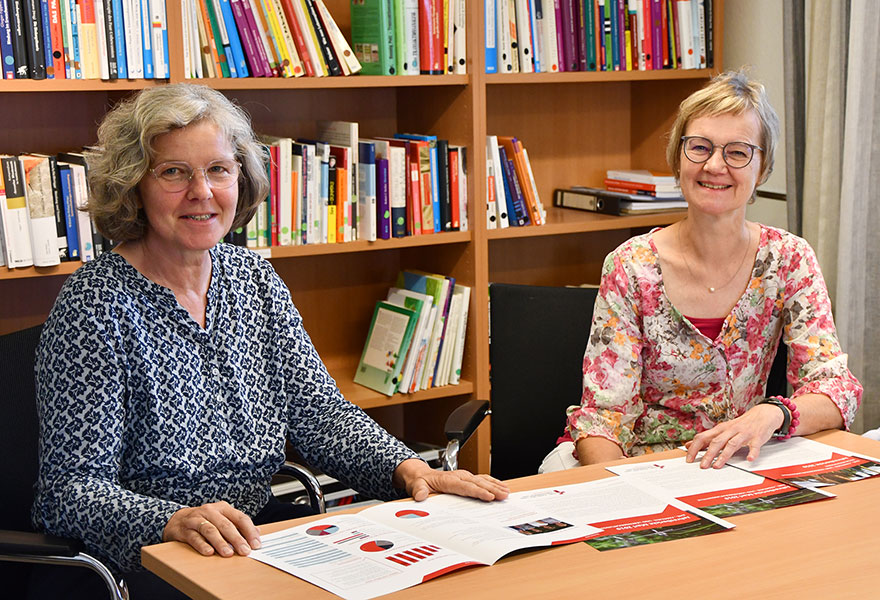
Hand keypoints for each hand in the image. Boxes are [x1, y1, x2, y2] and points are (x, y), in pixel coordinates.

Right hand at [163, 501, 261, 557]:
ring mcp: (197, 519)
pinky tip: (209, 552)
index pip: (240, 518)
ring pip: (210, 530)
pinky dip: (202, 545)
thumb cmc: (205, 520)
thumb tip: (258, 533)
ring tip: (228, 553)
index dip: (250, 531)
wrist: (177, 519)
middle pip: (226, 525)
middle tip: (245, 551)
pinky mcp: (185, 530)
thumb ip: (238, 526)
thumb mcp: (222, 519)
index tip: (256, 544)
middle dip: (237, 539)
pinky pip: (194, 537)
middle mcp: (210, 511)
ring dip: (220, 542)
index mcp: (223, 508)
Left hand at [394, 458, 508, 501]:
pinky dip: (493, 482)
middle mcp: (458, 476)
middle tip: (504, 495)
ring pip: (482, 479)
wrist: (420, 475)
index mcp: (448, 480)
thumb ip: (419, 490)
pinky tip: (501, 486)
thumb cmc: (421, 481)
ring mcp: (464, 476)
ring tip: (506, 492)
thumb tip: (420, 495)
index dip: (478, 491)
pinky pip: (482, 479)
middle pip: (477, 482)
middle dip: (492, 488)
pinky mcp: (467, 478)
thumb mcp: (416, 486)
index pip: (465, 486)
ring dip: (495, 485)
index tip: (489, 496)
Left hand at [685, 403, 783, 468]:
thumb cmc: (740, 424)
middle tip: (702, 466)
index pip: (703, 437)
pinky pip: (754, 445)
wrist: (762, 414)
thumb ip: (706, 438)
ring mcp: (743, 433)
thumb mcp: (721, 430)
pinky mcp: (757, 437)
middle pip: (716, 442)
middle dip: (708, 454)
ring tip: (717, 466)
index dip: (694, 447)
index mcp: (720, 429)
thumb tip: (688, 445)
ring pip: (732, 444)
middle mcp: (730, 430)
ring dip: (724, 455)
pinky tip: (749, 458)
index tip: (689, 459)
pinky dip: (752, 452)